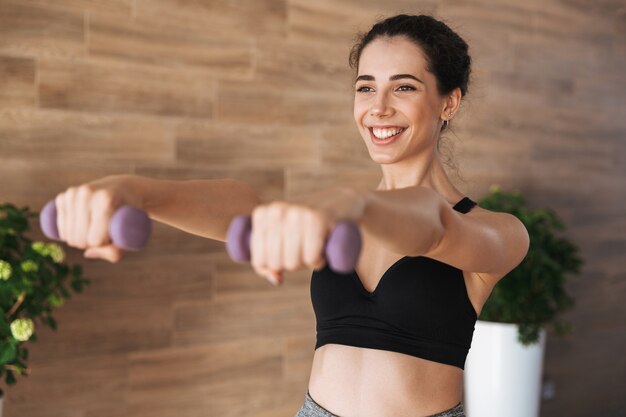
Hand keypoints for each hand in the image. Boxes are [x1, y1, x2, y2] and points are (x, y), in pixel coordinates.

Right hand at [53, 175, 141, 262]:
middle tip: (105, 234)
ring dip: (80, 238)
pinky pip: (60, 227)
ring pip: (67, 235)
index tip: (114, 236)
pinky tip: (82, 225)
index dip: (105, 245)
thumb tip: (88, 253)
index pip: (94, 240)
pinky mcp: (63, 196)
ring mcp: (73, 193)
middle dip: (91, 243)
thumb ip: (116, 251)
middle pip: (79, 239)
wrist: (125, 188)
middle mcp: (86, 193)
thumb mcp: (133, 233)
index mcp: (105, 200)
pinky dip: (69, 232)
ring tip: (95, 228)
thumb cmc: (131, 215)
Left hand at [250, 186, 366, 285]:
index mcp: (262, 214)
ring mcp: (296, 212)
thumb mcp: (282, 239)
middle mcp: (276, 210)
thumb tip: (277, 280)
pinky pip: (311, 258)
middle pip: (276, 263)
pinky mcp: (317, 218)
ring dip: (307, 262)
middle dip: (293, 264)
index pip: (259, 261)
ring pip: (293, 262)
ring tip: (314, 245)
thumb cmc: (307, 226)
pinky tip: (324, 246)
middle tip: (304, 248)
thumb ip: (269, 262)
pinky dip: (319, 261)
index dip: (276, 267)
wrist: (341, 202)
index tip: (289, 252)